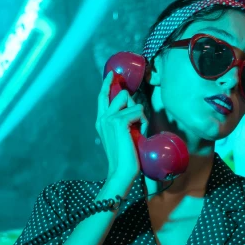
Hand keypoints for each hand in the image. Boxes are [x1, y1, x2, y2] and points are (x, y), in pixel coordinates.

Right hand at [95, 71, 147, 191]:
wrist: (122, 170)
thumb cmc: (126, 155)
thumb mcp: (123, 134)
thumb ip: (123, 120)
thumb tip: (133, 107)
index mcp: (101, 121)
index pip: (103, 96)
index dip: (107, 83)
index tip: (112, 74)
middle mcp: (103, 117)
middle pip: (121, 94)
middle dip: (134, 104)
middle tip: (137, 122)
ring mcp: (109, 118)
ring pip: (132, 102)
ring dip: (141, 117)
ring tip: (138, 131)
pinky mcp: (118, 122)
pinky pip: (138, 111)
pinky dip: (143, 123)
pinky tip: (140, 134)